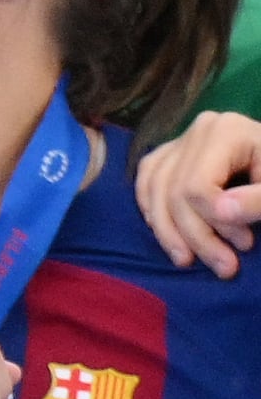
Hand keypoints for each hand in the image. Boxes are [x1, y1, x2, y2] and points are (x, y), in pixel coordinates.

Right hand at [140, 111, 260, 273]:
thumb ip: (257, 201)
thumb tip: (221, 212)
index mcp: (227, 132)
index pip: (196, 184)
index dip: (214, 222)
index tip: (245, 245)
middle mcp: (198, 130)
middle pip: (173, 190)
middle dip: (195, 235)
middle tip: (225, 267)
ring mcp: (183, 139)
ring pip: (154, 189)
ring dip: (168, 232)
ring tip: (188, 261)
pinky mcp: (174, 152)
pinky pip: (147, 180)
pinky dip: (151, 209)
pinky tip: (165, 233)